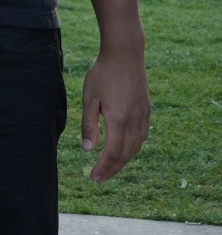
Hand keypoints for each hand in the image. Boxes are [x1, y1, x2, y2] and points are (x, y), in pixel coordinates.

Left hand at [78, 46, 150, 182]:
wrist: (125, 55)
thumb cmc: (103, 74)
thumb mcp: (89, 98)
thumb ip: (89, 125)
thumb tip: (87, 150)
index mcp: (119, 120)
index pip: (111, 152)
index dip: (103, 168)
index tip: (93, 178)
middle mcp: (134, 122)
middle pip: (125, 154)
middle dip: (112, 169)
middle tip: (99, 179)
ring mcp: (143, 116)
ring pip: (135, 147)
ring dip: (123, 160)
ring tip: (110, 168)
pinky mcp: (147, 111)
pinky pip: (142, 136)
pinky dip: (132, 148)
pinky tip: (125, 150)